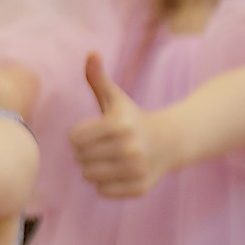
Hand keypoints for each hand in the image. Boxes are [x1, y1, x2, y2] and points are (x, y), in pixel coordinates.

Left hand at [69, 53, 169, 198]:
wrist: (170, 141)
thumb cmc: (132, 117)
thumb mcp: (115, 97)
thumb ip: (98, 77)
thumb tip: (91, 52)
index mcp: (119, 125)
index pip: (74, 139)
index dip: (80, 135)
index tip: (96, 131)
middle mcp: (130, 148)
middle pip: (80, 158)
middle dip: (86, 153)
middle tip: (103, 146)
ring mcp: (136, 170)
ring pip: (89, 176)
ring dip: (94, 168)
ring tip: (110, 158)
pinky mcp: (140, 188)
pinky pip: (103, 191)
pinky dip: (106, 184)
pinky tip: (119, 171)